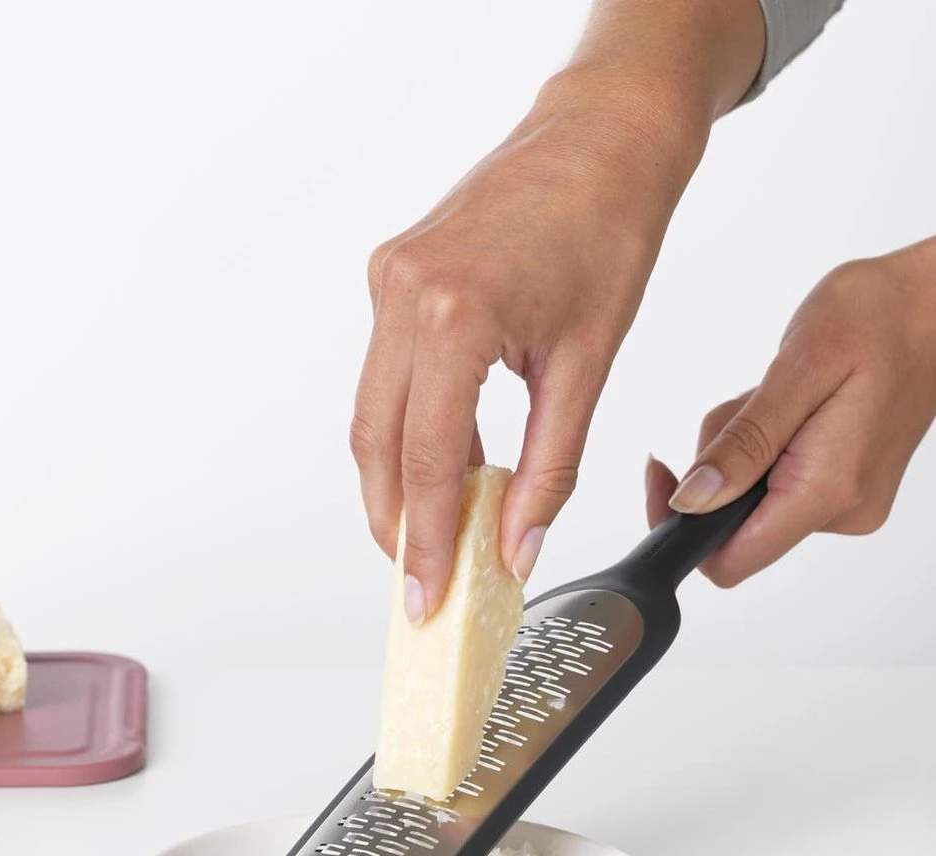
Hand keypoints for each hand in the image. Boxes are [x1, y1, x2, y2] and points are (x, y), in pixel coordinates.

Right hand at [350, 72, 706, 621]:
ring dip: (396, 478)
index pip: (426, 459)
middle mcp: (402, 294)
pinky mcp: (392, 274)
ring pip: (371, 412)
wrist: (600, 137)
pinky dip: (409, 427)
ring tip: (429, 532)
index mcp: (454, 315)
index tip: (426, 595)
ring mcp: (389, 280)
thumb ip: (549, 467)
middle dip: (393, 520)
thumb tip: (517, 545)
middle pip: (376, 442)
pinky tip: (444, 464)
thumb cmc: (608, 230)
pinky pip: (386, 373)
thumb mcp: (588, 364)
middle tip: (417, 578)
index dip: (425, 539)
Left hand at [646, 240, 935, 585]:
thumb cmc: (879, 318)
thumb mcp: (797, 372)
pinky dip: (765, 445)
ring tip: (775, 395)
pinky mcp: (844, 486)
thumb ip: (742, 444)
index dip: (681, 530)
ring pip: (750, 498)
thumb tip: (691, 502)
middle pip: (733, 525)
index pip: (730, 561)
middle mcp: (841, 511)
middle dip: (716, 469)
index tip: (663, 476)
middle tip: (745, 405)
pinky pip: (776, 481)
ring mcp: (845, 502)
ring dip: (741, 449)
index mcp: (826, 491)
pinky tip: (792, 405)